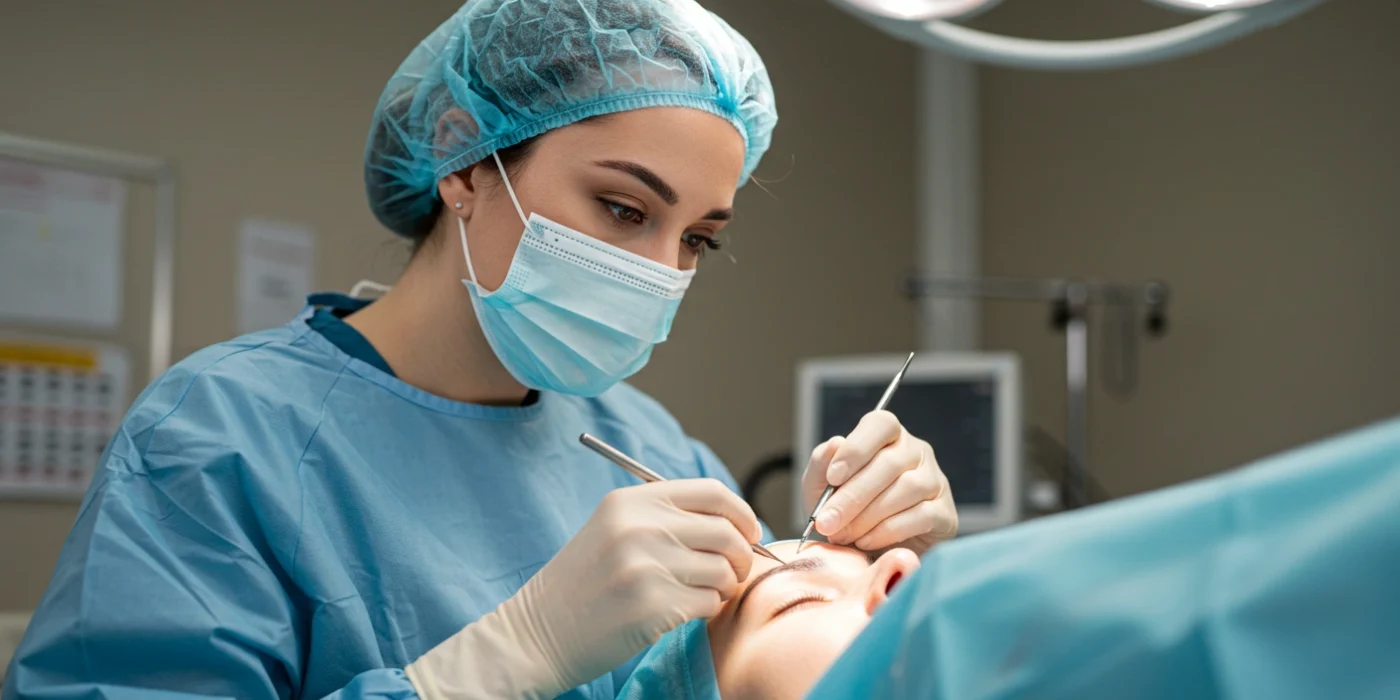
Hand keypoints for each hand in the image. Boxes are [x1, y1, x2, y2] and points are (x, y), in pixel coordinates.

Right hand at [406, 478, 761, 699]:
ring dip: (724, 586)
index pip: (712, 492)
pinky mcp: (653, 607)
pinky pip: (709, 603)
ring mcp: (646, 567)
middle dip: (742, 555)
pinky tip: (683, 611)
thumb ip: (666, 517)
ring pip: (723, 570)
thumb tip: (735, 524)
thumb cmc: (583, 583)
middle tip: (734, 571)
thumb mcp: (614, 529)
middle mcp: (639, 527)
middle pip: (726, 532)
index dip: (741, 512)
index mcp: (631, 501)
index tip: (748, 532)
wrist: (538, 632)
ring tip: (703, 593)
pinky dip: (706, 609)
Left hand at [800, 410, 957, 553]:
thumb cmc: (845, 511)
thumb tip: (835, 444)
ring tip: (843, 534)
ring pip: (906, 489)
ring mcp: (936, 481)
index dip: (857, 448)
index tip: (833, 477)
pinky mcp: (945, 513)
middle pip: (890, 464)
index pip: (881, 424)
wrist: (867, 552)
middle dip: (853, 496)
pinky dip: (888, 530)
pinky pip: (921, 516)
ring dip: (868, 516)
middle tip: (827, 521)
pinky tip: (866, 541)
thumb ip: (822, 464)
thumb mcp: (821, 488)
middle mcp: (917, 452)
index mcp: (888, 436)